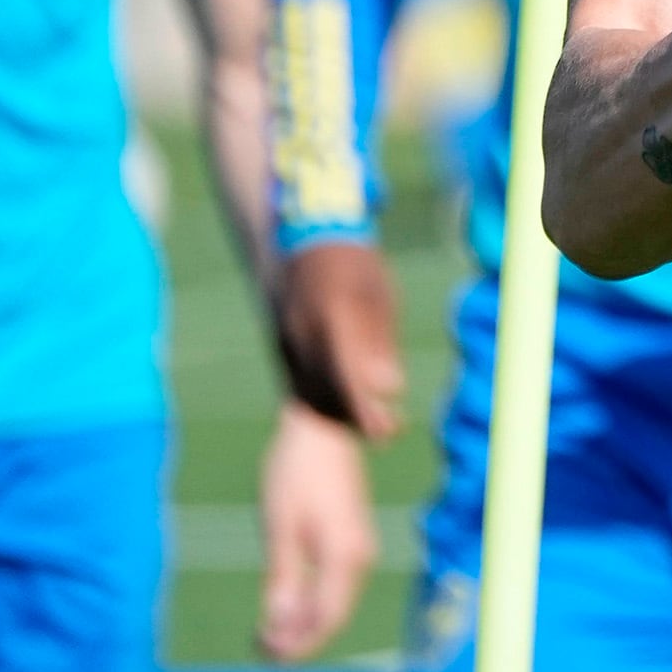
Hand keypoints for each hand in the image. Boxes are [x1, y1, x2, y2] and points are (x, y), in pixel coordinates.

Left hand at [259, 399, 378, 662]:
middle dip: (299, 637)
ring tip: (267, 631)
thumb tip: (279, 625)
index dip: (296, 644)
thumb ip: (282, 579)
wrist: (321, 428)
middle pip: (333, 615)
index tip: (264, 655)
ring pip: (335, 601)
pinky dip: (312, 599)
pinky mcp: (351, 540)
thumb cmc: (295, 474)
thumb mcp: (280, 528)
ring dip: (304, 621)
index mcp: (344, 558)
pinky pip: (335, 584)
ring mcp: (358, 549)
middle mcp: (359, 558)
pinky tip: (287, 602)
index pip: (325, 619)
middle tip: (259, 649)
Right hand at [274, 240, 404, 437]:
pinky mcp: (280, 342)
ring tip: (371, 419)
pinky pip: (299, 378)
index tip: (385, 431)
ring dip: (338, 410)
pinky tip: (343, 404)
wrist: (311, 240)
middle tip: (388, 431)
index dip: (365, 409)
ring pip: (310, 388)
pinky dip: (320, 395)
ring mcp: (286, 337)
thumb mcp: (380, 297)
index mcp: (333, 316)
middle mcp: (303, 331)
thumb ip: (382, 343)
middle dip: (355, 417)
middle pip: (326, 389)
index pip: (348, 375)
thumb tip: (392, 388)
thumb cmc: (357, 267)